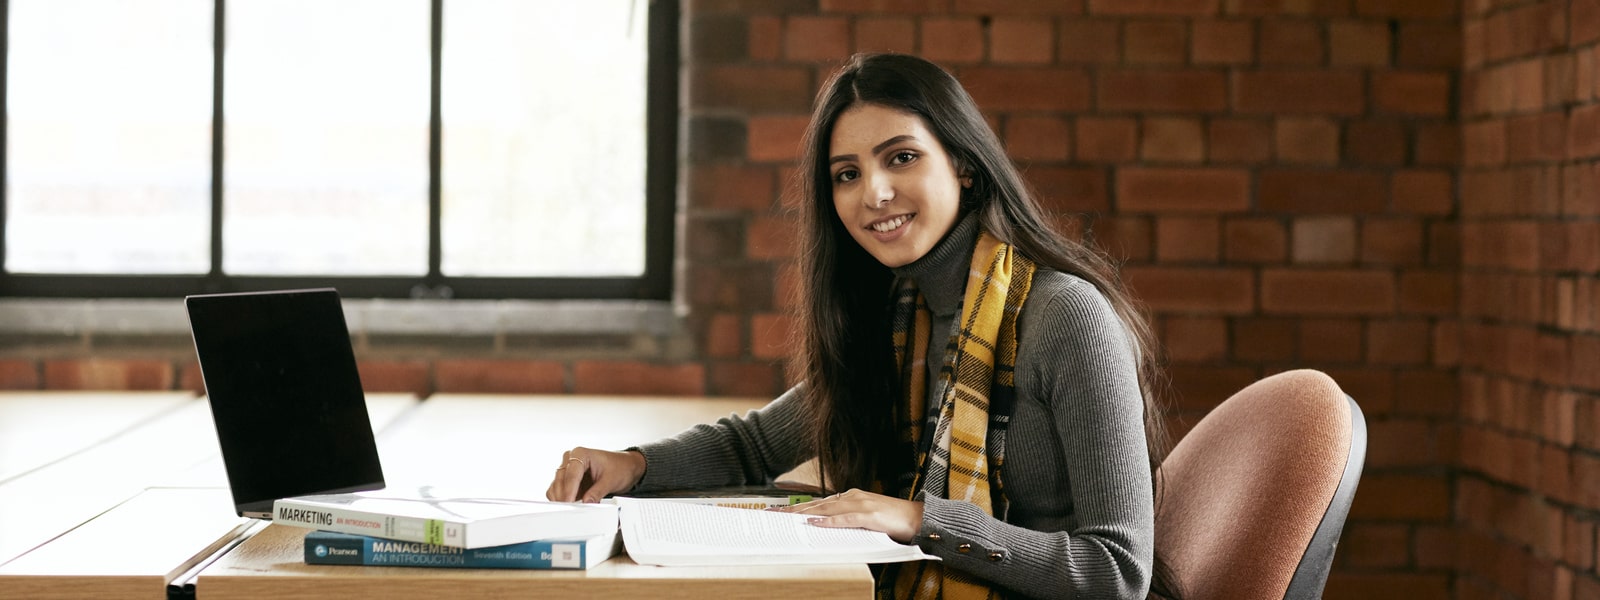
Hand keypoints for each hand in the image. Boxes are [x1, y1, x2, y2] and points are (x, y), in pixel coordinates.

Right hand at [544, 447, 645, 502]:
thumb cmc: (620, 467)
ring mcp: (567, 469)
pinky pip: (558, 490)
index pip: (571, 474)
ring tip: (571, 510)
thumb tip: (587, 503)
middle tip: (570, 511)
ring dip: (561, 498)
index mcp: (581, 453)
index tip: (569, 503)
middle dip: (564, 496)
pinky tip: (570, 506)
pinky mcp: (568, 480)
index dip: (569, 490)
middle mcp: (571, 459)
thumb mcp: (611, 480)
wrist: (625, 467)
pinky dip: (561, 499)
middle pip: (561, 480)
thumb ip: (597, 492)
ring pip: (556, 486)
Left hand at [777, 488, 924, 542]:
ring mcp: (860, 504)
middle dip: (792, 509)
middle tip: (772, 514)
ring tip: (785, 518)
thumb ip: (847, 521)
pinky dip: (828, 521)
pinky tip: (814, 523)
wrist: (918, 518)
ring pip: (825, 509)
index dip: (797, 507)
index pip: (818, 503)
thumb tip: (825, 528)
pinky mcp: (869, 515)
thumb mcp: (865, 520)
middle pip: (816, 504)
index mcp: (850, 497)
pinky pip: (844, 519)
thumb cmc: (893, 520)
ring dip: (803, 514)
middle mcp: (852, 497)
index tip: (778, 511)